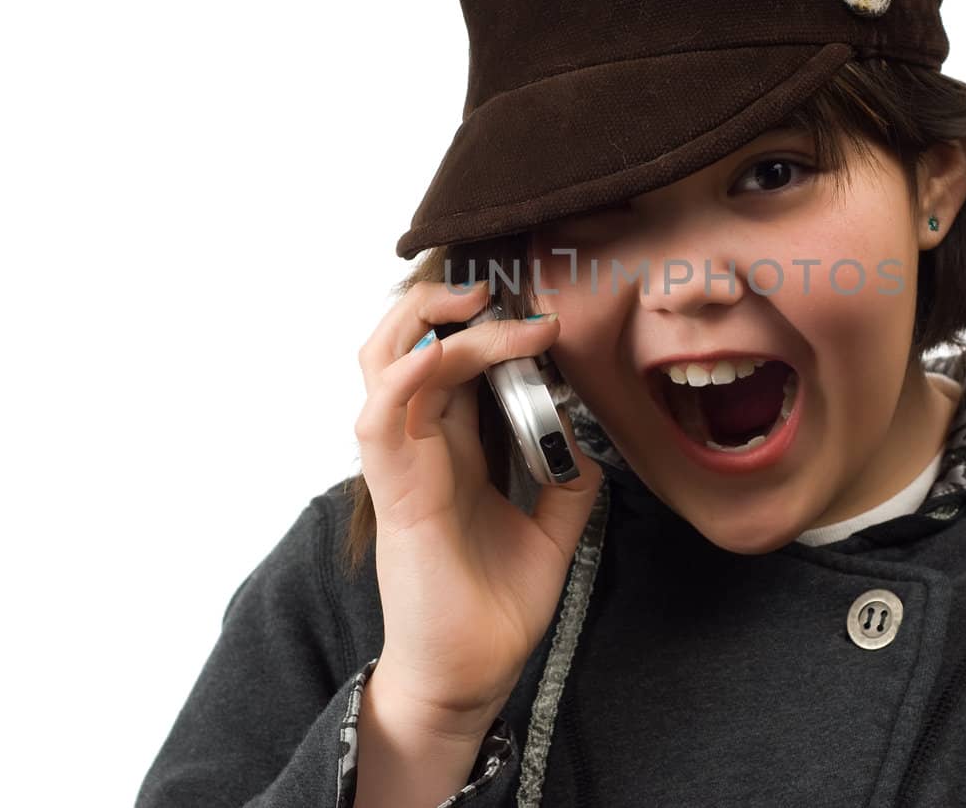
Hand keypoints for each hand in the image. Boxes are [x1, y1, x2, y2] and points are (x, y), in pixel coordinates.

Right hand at [353, 280, 603, 737]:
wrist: (468, 675)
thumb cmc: (495, 607)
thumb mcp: (553, 531)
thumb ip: (568, 480)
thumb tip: (586, 436)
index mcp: (453, 448)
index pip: (453, 357)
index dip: (485, 321)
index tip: (541, 309)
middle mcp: (421, 445)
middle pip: (410, 342)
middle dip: (449, 301)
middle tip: (506, 291)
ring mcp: (401, 464)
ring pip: (386, 361)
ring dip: (427, 321)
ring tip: (478, 303)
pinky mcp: (394, 492)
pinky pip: (379, 416)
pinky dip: (406, 374)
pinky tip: (445, 355)